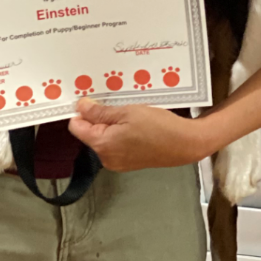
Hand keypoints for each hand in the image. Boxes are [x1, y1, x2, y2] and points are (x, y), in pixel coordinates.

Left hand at [69, 98, 211, 170]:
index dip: (81, 111)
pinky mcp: (128, 163)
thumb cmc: (156, 125)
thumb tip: (80, 107)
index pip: (77, 127)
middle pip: (90, 133)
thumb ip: (100, 112)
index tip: (91, 97)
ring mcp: (117, 163)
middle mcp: (105, 157)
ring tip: (128, 111)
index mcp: (102, 145)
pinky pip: (115, 145)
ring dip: (111, 124)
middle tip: (116, 101)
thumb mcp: (127, 112)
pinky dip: (120, 133)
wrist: (184, 144)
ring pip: (103, 138)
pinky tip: (135, 124)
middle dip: (98, 117)